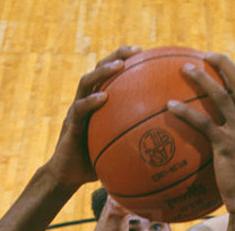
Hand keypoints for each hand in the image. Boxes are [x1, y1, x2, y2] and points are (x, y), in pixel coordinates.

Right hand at [47, 47, 139, 189]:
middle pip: (99, 69)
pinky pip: (79, 109)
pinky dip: (91, 102)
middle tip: (135, 51)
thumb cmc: (95, 163)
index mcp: (97, 104)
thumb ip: (135, 142)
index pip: (111, 75)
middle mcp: (86, 101)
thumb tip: (166, 148)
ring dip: (102, 71)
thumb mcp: (119, 151)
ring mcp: (76, 111)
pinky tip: (103, 98)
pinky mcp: (70, 125)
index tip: (144, 53)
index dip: (125, 60)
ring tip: (118, 66)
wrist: (67, 176)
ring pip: (86, 82)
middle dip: (116, 55)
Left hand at [171, 55, 234, 220]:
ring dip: (202, 78)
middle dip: (224, 63)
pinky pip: (203, 122)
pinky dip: (186, 112)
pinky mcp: (227, 146)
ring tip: (185, 69)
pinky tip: (170, 107)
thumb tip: (228, 141)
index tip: (230, 65)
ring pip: (222, 95)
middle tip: (206, 55)